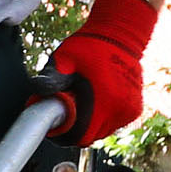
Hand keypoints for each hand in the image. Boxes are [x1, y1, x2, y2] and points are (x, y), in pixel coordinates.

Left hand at [43, 0, 160, 143]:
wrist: (120, 35)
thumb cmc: (90, 45)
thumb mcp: (65, 58)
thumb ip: (52, 76)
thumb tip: (37, 88)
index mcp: (105, 101)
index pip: (81, 136)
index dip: (63, 135)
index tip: (54, 125)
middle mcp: (121, 110)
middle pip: (90, 136)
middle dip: (75, 128)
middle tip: (65, 110)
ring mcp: (129, 111)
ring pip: (102, 131)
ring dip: (89, 124)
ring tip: (80, 104)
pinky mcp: (134, 109)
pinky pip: (112, 123)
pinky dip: (101, 118)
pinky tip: (94, 102)